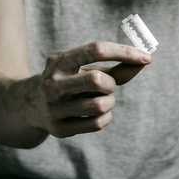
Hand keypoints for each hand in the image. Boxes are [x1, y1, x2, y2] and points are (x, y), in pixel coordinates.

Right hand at [25, 41, 151, 137]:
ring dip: (110, 102)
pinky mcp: (59, 129)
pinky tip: (97, 113)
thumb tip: (145, 62)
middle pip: (98, 80)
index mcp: (59, 61)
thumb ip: (116, 67)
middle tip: (108, 86)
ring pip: (101, 105)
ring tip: (101, 100)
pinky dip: (106, 116)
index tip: (147, 57)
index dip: (125, 52)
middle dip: (111, 84)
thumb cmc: (69, 81)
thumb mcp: (85, 68)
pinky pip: (98, 123)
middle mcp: (52, 83)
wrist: (31, 105)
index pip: (96, 49)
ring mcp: (54, 107)